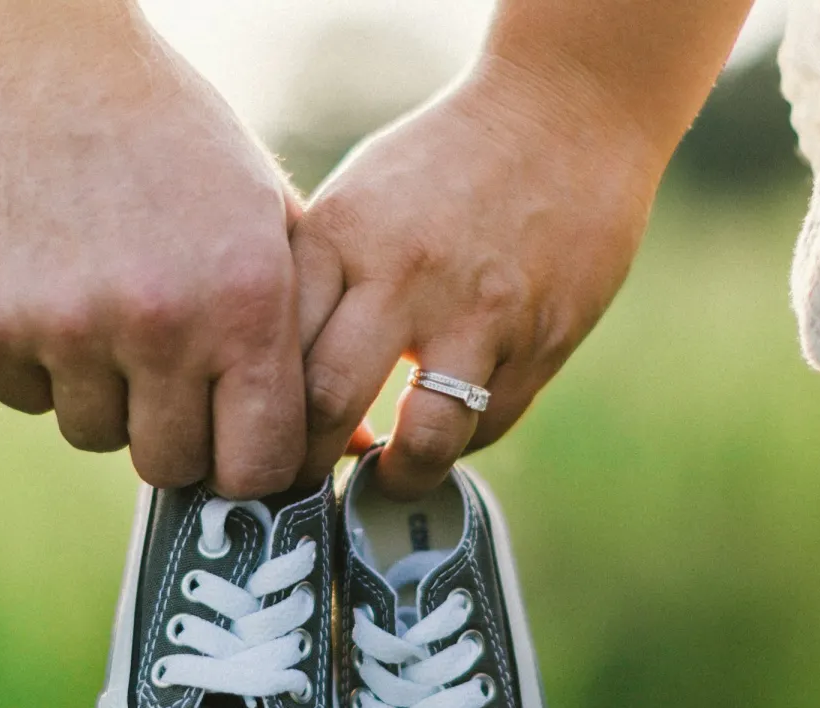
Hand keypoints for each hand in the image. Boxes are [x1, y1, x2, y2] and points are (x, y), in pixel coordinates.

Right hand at [0, 14, 305, 496]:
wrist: (38, 59)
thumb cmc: (171, 139)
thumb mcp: (263, 216)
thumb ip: (302, 329)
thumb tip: (347, 445)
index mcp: (245, 302)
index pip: (258, 465)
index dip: (246, 466)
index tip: (232, 444)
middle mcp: (160, 324)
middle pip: (169, 464)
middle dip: (172, 432)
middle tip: (163, 373)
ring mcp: (66, 328)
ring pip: (92, 432)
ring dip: (102, 393)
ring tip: (105, 307)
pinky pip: (23, 396)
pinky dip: (36, 363)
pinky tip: (50, 286)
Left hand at [292, 60, 664, 497]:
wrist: (567, 114)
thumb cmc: (443, 162)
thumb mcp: (357, 199)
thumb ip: (317, 282)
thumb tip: (269, 383)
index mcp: (341, 236)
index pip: (271, 351)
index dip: (253, 414)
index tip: (252, 439)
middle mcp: (403, 275)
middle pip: (326, 406)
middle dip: (306, 466)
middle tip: (303, 482)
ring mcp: (478, 312)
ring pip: (421, 439)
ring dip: (396, 477)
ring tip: (384, 477)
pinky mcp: (541, 339)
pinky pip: (487, 424)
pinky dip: (459, 441)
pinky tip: (444, 427)